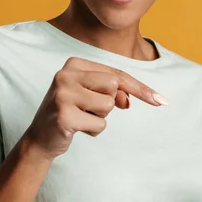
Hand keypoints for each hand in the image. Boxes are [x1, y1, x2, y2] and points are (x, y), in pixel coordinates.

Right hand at [22, 57, 167, 158]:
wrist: (40, 138)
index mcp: (74, 63)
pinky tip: (75, 129)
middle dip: (109, 103)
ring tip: (81, 118)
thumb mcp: (95, 98)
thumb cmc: (73, 113)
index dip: (140, 88)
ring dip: (100, 118)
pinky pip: (99, 125)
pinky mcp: (63, 115)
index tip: (161, 101)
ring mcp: (62, 94)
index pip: (117, 73)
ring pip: (108, 105)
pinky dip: (93, 131)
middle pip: (113, 85)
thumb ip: (115, 92)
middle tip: (88, 109)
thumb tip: (127, 100)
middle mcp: (65, 74)